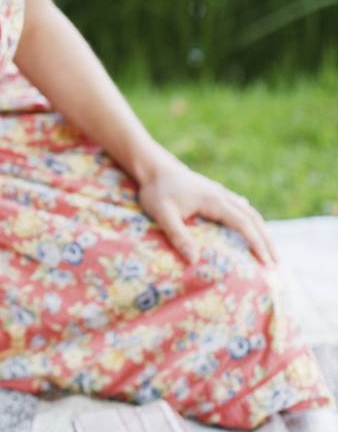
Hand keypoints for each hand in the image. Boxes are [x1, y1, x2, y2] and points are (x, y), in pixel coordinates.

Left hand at [137, 153, 277, 267]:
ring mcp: (220, 193)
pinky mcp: (215, 193)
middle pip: (253, 218)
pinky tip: (252, 227)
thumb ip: (178, 235)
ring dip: (262, 231)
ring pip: (249, 212)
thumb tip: (194, 261)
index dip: (257, 243)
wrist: (154, 166)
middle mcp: (223, 196)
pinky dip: (251, 220)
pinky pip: (240, 207)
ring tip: (269, 251)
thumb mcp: (162, 214)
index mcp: (215, 201)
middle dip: (267, 241)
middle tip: (276, 264)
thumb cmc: (156, 191)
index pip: (243, 224)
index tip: (266, 262)